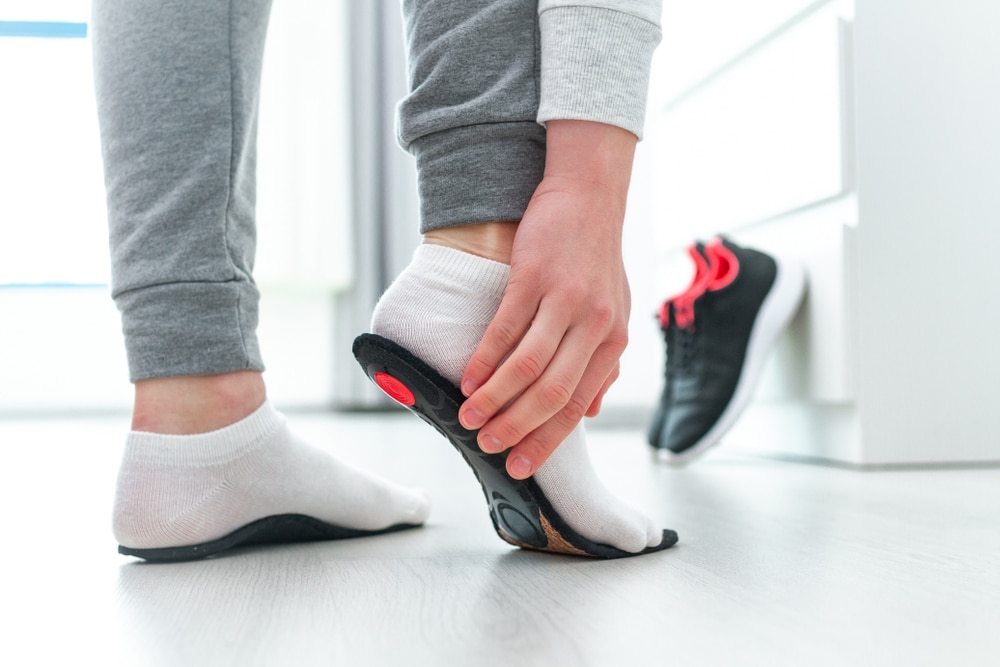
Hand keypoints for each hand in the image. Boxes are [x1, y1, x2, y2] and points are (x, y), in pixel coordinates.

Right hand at [457, 120, 636, 478]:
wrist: (589, 196)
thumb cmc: (597, 257)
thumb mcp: (615, 313)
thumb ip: (603, 363)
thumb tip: (592, 411)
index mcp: (614, 341)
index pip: (577, 403)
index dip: (546, 439)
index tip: (521, 465)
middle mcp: (595, 325)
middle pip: (552, 393)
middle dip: (517, 428)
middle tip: (488, 448)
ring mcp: (565, 300)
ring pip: (527, 366)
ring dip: (494, 399)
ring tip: (470, 419)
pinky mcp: (535, 276)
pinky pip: (506, 328)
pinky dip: (484, 359)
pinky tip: (469, 379)